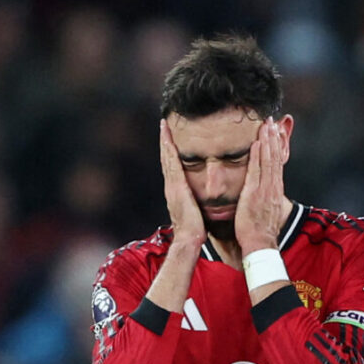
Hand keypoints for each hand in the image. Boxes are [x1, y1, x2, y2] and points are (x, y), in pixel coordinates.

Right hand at [159, 119, 205, 248]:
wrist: (189, 239)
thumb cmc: (195, 230)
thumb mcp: (195, 213)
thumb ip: (195, 204)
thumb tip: (200, 202)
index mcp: (176, 192)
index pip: (173, 167)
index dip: (170, 152)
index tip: (170, 138)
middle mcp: (171, 186)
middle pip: (167, 159)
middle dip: (165, 141)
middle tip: (164, 124)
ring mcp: (171, 185)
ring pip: (167, 158)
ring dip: (165, 140)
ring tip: (164, 125)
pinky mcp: (175, 185)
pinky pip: (171, 162)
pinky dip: (168, 148)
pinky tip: (168, 136)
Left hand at [235, 117, 285, 253]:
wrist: (260, 244)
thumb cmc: (259, 232)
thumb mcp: (265, 211)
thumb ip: (264, 199)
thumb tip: (261, 194)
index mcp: (274, 191)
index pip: (276, 164)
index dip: (276, 148)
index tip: (275, 132)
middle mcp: (272, 188)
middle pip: (275, 158)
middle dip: (273, 138)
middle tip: (272, 121)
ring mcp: (265, 189)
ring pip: (268, 160)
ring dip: (268, 141)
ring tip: (266, 125)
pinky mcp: (255, 193)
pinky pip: (257, 170)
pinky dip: (259, 155)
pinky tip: (258, 142)